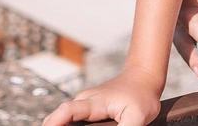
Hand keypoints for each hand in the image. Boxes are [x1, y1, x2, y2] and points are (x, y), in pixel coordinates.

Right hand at [40, 65, 162, 125]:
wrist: (143, 77)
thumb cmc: (141, 95)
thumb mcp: (137, 117)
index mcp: (94, 102)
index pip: (67, 111)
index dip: (54, 122)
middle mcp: (85, 100)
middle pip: (60, 115)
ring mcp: (85, 103)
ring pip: (64, 116)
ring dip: (58, 125)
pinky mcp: (89, 107)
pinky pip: (71, 117)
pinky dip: (66, 124)